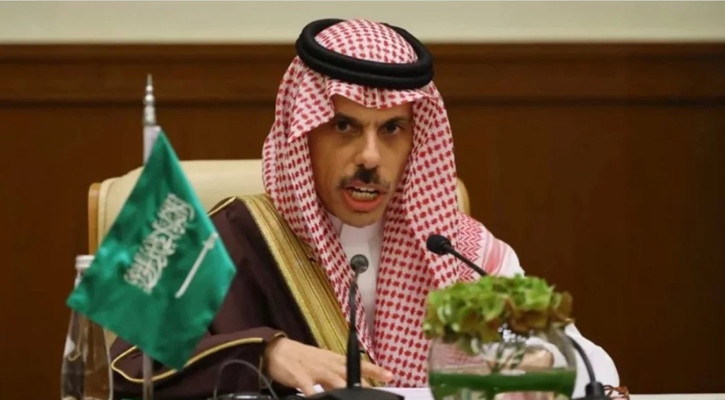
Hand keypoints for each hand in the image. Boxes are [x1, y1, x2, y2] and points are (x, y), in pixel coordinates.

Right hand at [264, 337, 392, 394]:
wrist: (277, 349)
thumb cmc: (301, 358)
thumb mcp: (322, 365)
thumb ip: (335, 378)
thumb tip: (350, 388)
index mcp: (334, 360)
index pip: (358, 365)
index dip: (374, 370)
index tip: (389, 375)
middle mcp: (328, 364)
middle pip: (350, 373)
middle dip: (366, 382)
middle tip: (379, 388)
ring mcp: (314, 370)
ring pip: (334, 380)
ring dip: (345, 388)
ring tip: (354, 396)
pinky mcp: (300, 376)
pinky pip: (309, 388)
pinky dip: (314, 395)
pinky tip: (317, 399)